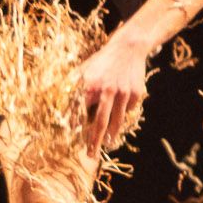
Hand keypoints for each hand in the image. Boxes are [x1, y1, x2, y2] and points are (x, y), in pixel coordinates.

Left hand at [75, 30, 150, 148]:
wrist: (128, 48)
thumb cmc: (102, 61)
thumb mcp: (83, 71)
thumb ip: (75, 90)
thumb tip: (66, 111)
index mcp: (90, 86)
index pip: (81, 113)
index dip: (77, 129)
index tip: (74, 142)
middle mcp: (107, 91)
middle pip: (100, 123)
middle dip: (95, 141)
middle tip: (91, 155)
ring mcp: (124, 93)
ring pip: (117, 121)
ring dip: (112, 136)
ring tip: (109, 145)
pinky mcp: (136, 94)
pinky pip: (129, 110)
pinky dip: (124, 111)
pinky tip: (122, 105)